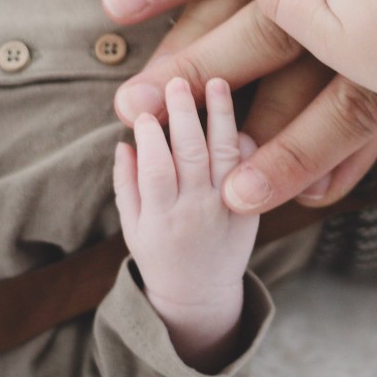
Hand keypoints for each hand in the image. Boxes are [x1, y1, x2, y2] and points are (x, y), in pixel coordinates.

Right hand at [113, 77, 258, 370]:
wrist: (201, 293)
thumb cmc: (159, 254)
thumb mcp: (132, 226)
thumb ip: (127, 184)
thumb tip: (126, 141)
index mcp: (162, 218)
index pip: (156, 171)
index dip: (150, 139)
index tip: (142, 112)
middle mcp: (198, 211)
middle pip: (193, 155)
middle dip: (184, 115)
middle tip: (177, 83)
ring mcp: (228, 208)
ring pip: (226, 154)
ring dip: (221, 115)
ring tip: (217, 82)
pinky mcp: (251, 207)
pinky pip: (250, 168)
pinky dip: (245, 141)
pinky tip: (237, 117)